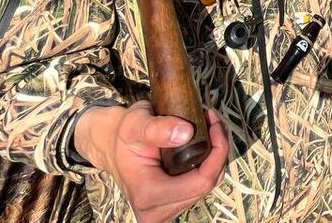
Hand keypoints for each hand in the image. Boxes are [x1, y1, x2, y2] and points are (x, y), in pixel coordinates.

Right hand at [73, 100, 228, 222]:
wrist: (113, 147)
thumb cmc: (124, 135)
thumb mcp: (135, 123)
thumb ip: (157, 128)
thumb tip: (186, 133)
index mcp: (148, 195)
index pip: (201, 181)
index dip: (217, 151)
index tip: (214, 123)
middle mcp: (157, 212)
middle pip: (208, 183)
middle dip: (217, 149)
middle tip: (211, 120)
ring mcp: (166, 212)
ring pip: (207, 185)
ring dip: (213, 156)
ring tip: (207, 128)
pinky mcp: (172, 207)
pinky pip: (201, 185)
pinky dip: (207, 164)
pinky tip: (202, 143)